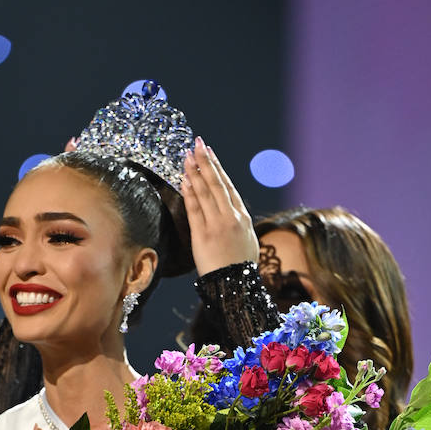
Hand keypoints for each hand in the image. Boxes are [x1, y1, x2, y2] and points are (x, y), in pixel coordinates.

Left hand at [181, 139, 258, 275]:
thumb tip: (230, 209)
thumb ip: (238, 222)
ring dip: (195, 172)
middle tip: (197, 143)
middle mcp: (231, 217)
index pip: (228, 186)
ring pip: (205, 192)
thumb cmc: (240, 266)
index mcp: (243, 217)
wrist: (235, 286)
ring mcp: (216, 224)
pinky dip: (189, 192)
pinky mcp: (203, 235)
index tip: (209, 153)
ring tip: (187, 156)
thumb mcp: (246, 240)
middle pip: (216, 183)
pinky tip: (184, 179)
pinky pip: (195, 209)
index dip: (217, 168)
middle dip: (206, 161)